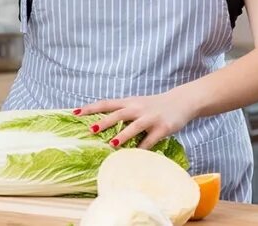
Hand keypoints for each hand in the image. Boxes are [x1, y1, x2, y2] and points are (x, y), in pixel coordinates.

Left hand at [76, 90, 197, 148]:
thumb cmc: (153, 106)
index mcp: (128, 102)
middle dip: (104, 122)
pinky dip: (142, 148)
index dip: (90, 108)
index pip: (105, 103)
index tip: (74, 112)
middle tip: (90, 130)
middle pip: (118, 114)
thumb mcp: (136, 104)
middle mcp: (137, 108)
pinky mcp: (163, 128)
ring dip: (122, 136)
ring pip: (134, 127)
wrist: (182, 101)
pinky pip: (150, 140)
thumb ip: (121, 112)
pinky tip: (134, 155)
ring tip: (111, 144)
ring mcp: (150, 118)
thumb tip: (100, 125)